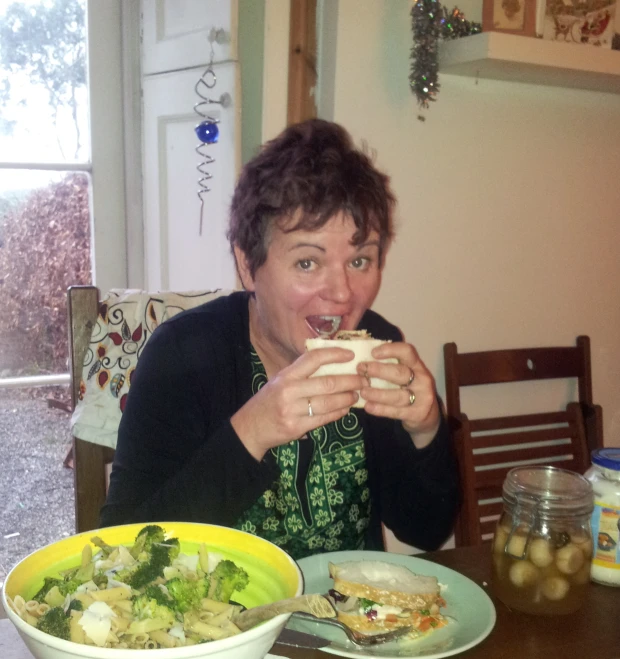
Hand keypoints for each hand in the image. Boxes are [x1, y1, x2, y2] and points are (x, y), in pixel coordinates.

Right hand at [231, 348, 365, 460]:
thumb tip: (332, 364)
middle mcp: (289, 390)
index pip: (313, 358)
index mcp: (286, 375)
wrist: (250, 427)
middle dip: (350, 381)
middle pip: (327, 383)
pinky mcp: (296, 427)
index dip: (334, 354)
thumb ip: (301, 374)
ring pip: (328, 402)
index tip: (351, 355)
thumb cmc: (268, 401)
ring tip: (357, 395)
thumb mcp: (279, 381)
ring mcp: (292, 410)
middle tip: (363, 379)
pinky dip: (338, 413)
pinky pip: (323, 419)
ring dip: (347, 398)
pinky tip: (346, 409)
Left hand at [357, 341, 439, 447]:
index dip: (390, 350)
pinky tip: (368, 406)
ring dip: (378, 393)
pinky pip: (397, 412)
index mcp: (417, 365)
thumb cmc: (409, 387)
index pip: (407, 352)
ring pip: (398, 396)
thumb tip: (363, 356)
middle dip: (379, 371)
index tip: (373, 352)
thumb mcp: (406, 373)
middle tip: (361, 370)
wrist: (428, 414)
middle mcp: (422, 379)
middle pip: (401, 373)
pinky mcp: (417, 414)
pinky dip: (381, 409)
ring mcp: (421, 398)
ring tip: (363, 392)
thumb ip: (390, 365)